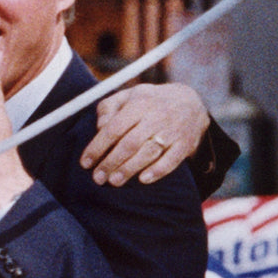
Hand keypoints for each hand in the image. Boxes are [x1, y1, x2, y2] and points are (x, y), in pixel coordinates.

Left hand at [80, 82, 210, 185]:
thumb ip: (108, 107)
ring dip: (129, 169)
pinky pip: (171, 160)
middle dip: (111, 162)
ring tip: (114, 181)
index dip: (98, 147)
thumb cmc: (150, 101)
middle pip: (129, 144)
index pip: (114, 128)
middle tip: (98, 178)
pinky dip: (158, 171)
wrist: (191, 102)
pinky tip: (143, 179)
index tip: (85, 163)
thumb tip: (99, 127)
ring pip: (148, 153)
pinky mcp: (185, 144)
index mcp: (139, 104)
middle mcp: (156, 117)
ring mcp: (172, 131)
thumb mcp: (128, 95)